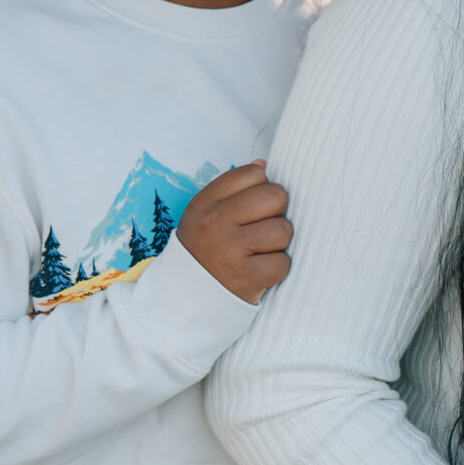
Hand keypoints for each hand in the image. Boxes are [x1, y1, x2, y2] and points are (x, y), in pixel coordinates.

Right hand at [176, 161, 293, 303]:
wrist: (180, 300)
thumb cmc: (202, 250)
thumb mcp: (205, 214)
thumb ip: (234, 188)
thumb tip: (263, 164)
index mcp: (206, 203)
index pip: (253, 174)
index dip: (261, 190)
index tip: (251, 209)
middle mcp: (215, 224)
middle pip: (276, 197)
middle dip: (276, 213)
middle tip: (260, 230)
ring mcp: (229, 252)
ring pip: (283, 230)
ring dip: (278, 244)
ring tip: (258, 253)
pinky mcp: (244, 279)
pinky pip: (282, 263)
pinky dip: (276, 269)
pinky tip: (258, 272)